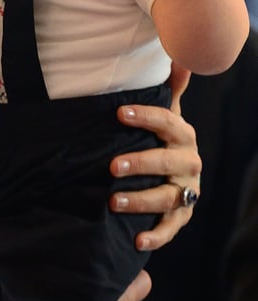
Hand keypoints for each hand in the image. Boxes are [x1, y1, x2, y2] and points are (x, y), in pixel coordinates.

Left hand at [109, 100, 200, 250]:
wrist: (180, 173)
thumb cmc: (164, 139)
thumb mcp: (168, 113)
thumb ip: (172, 88)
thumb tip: (180, 59)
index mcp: (183, 136)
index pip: (167, 123)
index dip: (145, 117)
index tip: (119, 113)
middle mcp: (189, 164)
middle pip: (166, 163)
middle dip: (139, 164)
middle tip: (111, 166)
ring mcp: (186, 191)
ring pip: (166, 197)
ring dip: (140, 201)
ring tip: (112, 202)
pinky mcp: (182, 214)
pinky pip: (171, 227)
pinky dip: (156, 237)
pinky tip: (137, 241)